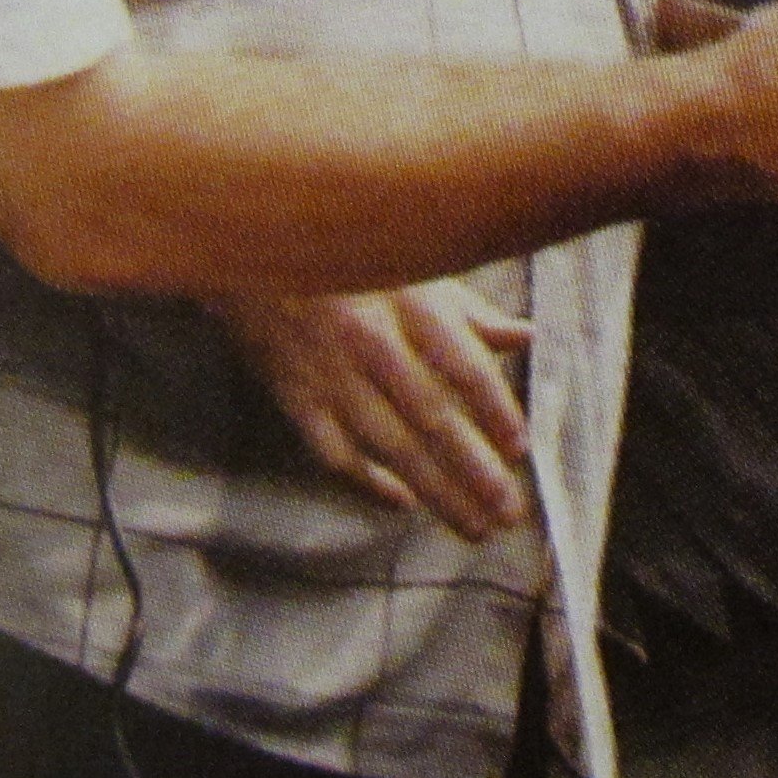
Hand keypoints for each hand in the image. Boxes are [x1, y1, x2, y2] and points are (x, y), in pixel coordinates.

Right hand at [207, 279, 534, 540]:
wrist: (250, 251)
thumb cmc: (349, 259)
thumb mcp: (413, 267)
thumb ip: (469, 312)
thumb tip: (527, 337)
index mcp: (408, 302)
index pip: (461, 364)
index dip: (493, 409)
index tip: (520, 448)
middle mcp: (371, 342)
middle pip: (430, 417)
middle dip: (473, 470)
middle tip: (508, 511)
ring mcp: (330, 375)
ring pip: (389, 446)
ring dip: (435, 490)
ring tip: (474, 525)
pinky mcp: (296, 398)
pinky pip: (336, 453)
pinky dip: (370, 483)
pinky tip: (404, 502)